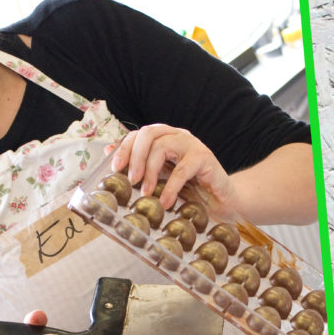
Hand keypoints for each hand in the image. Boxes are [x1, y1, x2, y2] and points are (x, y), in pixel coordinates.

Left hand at [109, 124, 235, 213]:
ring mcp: (192, 145)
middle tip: (130, 179)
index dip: (125, 148)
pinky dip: (170, 187)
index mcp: (165, 138)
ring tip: (145, 192)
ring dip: (150, 170)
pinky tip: (165, 202)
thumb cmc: (192, 190)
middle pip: (149, 133)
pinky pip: (182, 169)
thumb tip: (110, 154)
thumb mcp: (162, 179)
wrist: (223, 202)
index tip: (115, 168)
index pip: (139, 134)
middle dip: (134, 155)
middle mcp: (177, 136)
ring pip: (162, 146)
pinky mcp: (205, 157)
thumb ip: (142, 167)